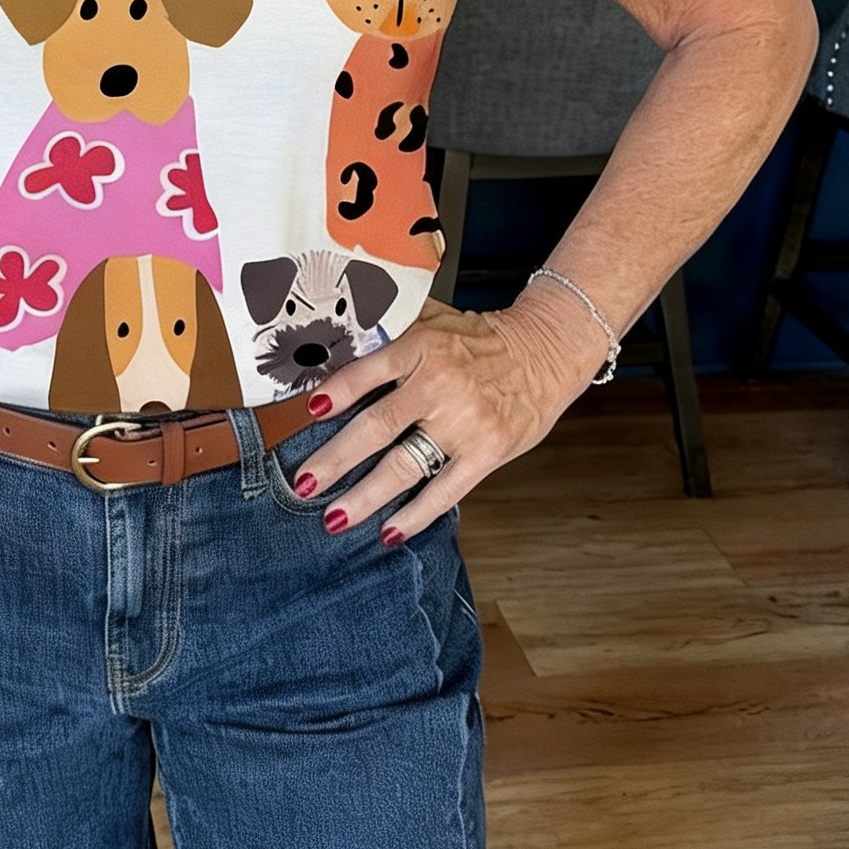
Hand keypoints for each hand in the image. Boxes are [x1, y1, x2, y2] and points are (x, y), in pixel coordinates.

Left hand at [291, 285, 611, 544]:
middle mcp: (438, 385)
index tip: (310, 412)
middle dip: (335, 459)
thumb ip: (392, 325)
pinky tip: (389, 530)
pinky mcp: (487, 452)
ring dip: (366, 496)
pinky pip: (446, 490)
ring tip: (335, 518)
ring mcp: (463, 423)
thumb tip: (339, 339)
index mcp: (421, 347)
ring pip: (405, 465)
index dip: (337, 393)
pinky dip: (416, 514)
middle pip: (376, 427)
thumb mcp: (434, 317)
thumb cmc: (481, 338)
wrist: (544, 350)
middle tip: (305, 483)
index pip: (367, 372)